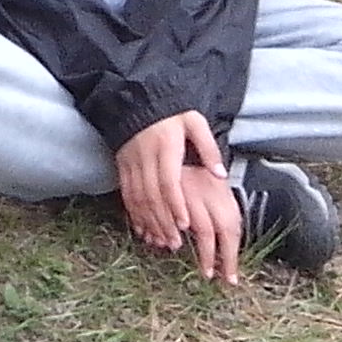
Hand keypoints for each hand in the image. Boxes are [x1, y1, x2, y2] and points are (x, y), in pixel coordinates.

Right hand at [116, 110, 239, 282]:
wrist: (136, 98)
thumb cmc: (170, 112)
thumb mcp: (194, 122)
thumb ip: (208, 148)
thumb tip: (220, 174)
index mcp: (165, 147)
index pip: (169, 181)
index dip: (176, 205)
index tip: (185, 224)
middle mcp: (145, 156)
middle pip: (152, 195)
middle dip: (163, 221)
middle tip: (174, 243)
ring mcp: (130, 161)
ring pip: (138, 197)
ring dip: (149, 221)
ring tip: (161, 241)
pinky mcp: (121, 164)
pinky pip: (126, 192)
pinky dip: (133, 212)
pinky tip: (141, 228)